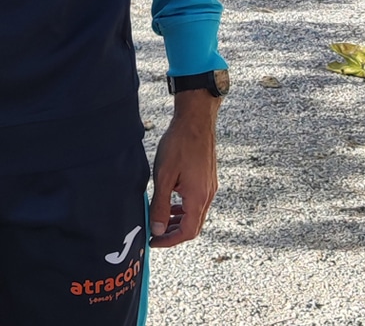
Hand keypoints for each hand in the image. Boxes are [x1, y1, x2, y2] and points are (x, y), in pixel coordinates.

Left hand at [149, 90, 219, 248]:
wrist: (196, 120)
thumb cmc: (179, 144)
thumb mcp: (164, 176)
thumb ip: (161, 205)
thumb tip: (157, 229)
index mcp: (198, 198)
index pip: (187, 232)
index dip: (169, 241)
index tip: (154, 242)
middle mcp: (208, 195)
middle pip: (194, 226)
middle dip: (174, 234)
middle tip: (156, 234)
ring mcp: (210, 187)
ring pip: (196, 214)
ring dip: (180, 221)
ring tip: (162, 220)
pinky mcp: (208, 179)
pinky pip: (198, 202)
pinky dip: (185, 208)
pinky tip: (173, 202)